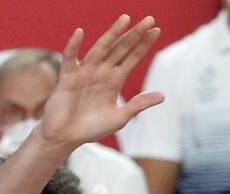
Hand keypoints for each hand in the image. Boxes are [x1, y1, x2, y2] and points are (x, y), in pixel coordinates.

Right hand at [39, 15, 163, 150]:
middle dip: (134, 35)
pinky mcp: (68, 77)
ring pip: (101, 49)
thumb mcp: (120, 117)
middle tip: (149, 20)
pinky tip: (80, 33)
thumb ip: (138, 104)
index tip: (156, 30)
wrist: (66, 137)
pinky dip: (73, 46)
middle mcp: (101, 72)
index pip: (132, 57)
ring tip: (125, 20)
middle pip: (121, 49)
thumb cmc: (92, 128)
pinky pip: (70, 58)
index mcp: (114, 80)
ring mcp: (85, 72)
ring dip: (112, 34)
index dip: (143, 44)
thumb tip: (163, 96)